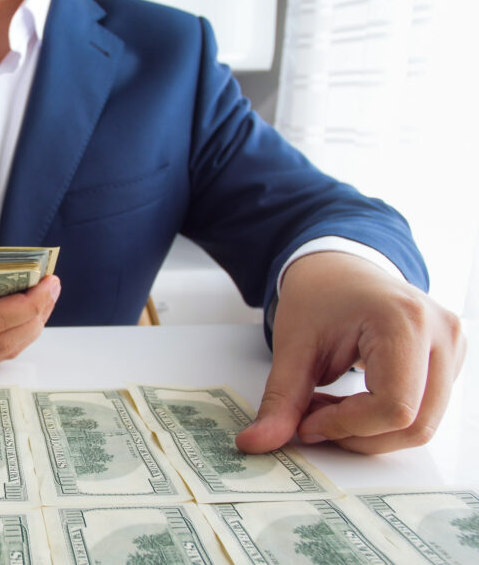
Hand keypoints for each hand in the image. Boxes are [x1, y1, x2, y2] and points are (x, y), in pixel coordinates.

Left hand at [236, 251, 465, 453]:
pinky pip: (424, 412)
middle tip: (313, 419)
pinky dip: (382, 421)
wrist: (339, 267)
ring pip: (422, 425)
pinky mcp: (452, 361)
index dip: (346, 427)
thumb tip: (256, 443)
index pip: (393, 407)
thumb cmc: (319, 296)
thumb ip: (280, 400)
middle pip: (415, 425)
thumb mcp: (292, 347)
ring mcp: (454, 347)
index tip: (306, 424)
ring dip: (369, 431)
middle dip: (358, 435)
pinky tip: (351, 401)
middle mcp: (442, 334)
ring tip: (329, 407)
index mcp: (405, 321)